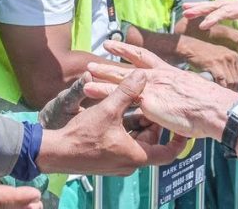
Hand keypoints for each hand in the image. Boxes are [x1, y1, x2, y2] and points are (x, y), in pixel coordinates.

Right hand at [36, 71, 186, 175]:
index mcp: (137, 156)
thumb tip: (142, 74)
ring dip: (139, 125)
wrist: (56, 152)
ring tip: (136, 104)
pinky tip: (120, 112)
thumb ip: (127, 91)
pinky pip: (126, 145)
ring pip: (139, 143)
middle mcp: (131, 164)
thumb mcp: (108, 109)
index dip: (178, 139)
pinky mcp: (109, 160)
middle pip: (153, 144)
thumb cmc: (82, 135)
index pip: (168, 153)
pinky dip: (127, 130)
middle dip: (153, 124)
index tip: (181, 126)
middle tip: (152, 105)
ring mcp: (119, 163)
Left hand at [86, 41, 237, 139]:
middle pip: (129, 65)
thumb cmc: (209, 105)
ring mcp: (152, 88)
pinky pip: (121, 97)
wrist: (214, 109)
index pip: (146, 56)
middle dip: (112, 61)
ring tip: (87, 73)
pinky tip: (90, 90)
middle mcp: (158, 76)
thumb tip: (178, 101)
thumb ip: (179, 95)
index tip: (117, 44)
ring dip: (103, 75)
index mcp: (169, 72)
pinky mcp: (148, 101)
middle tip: (97, 56)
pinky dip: (104, 93)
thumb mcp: (192, 94)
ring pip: (121, 80)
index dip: (130, 50)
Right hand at [176, 35, 237, 89]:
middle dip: (232, 90)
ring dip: (226, 90)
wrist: (191, 48)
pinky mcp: (214, 64)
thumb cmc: (206, 54)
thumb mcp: (223, 57)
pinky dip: (220, 87)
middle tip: (226, 97)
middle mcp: (231, 57)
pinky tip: (216, 89)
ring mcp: (223, 60)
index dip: (237, 86)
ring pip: (230, 81)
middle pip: (236, 80)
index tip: (232, 93)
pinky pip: (222, 80)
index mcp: (235, 56)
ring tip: (221, 95)